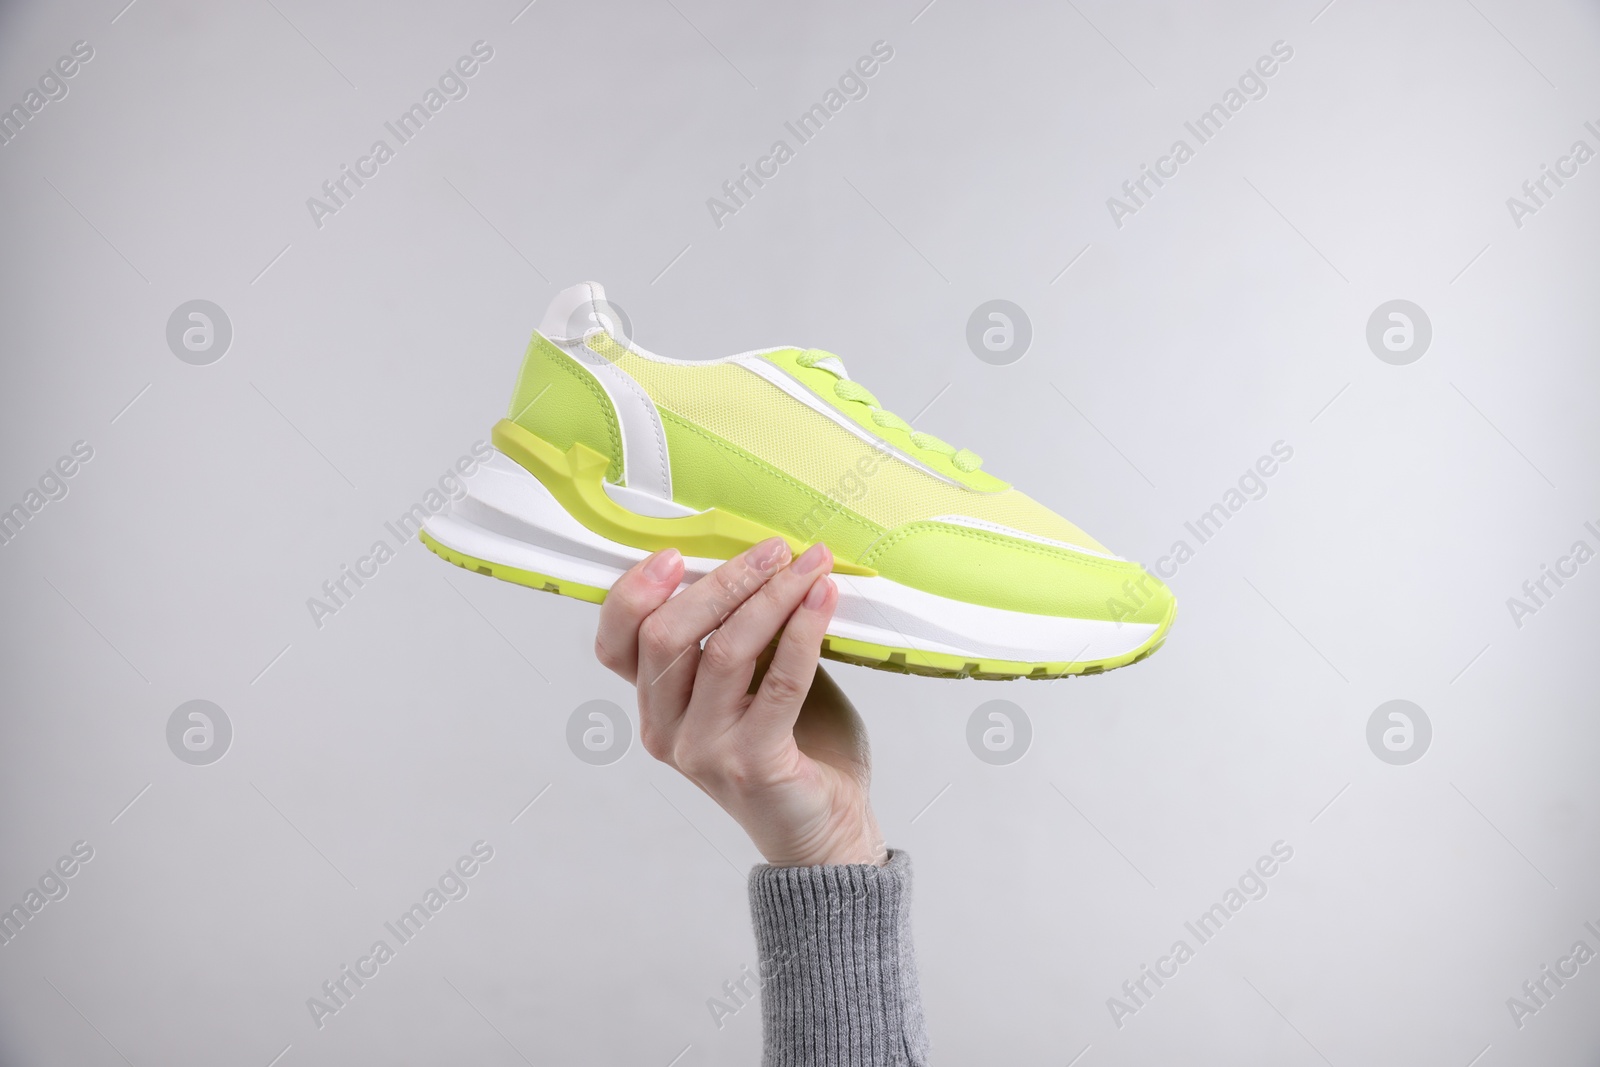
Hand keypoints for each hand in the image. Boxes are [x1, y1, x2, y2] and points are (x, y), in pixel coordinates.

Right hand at [594, 537, 885, 867]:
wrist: (826, 836)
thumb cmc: (796, 749)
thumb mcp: (753, 684)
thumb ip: (741, 635)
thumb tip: (761, 560)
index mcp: (657, 707)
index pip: (616, 644)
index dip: (633, 594)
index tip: (675, 554)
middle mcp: (667, 730)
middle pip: (665, 636)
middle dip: (721, 581)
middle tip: (771, 550)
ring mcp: (706, 751)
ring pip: (723, 651)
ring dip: (770, 597)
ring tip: (808, 567)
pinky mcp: (754, 763)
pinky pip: (779, 681)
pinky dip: (803, 631)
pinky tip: (823, 601)